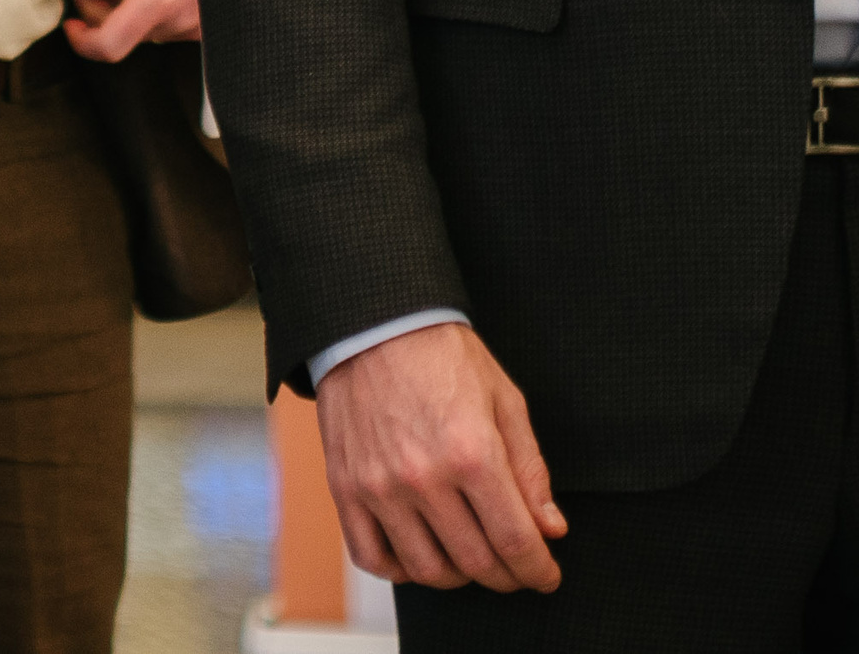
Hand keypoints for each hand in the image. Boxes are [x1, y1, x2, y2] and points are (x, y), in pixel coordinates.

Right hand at [319, 322, 563, 593]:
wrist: (371, 320)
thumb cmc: (441, 354)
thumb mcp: (503, 399)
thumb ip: (530, 469)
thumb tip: (550, 529)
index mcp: (471, 452)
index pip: (517, 544)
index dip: (540, 571)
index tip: (545, 573)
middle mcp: (424, 476)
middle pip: (477, 564)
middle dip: (508, 576)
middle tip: (514, 566)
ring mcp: (379, 484)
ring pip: (428, 570)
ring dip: (458, 576)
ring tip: (467, 555)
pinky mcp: (344, 484)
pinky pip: (370, 555)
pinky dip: (399, 568)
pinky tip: (417, 549)